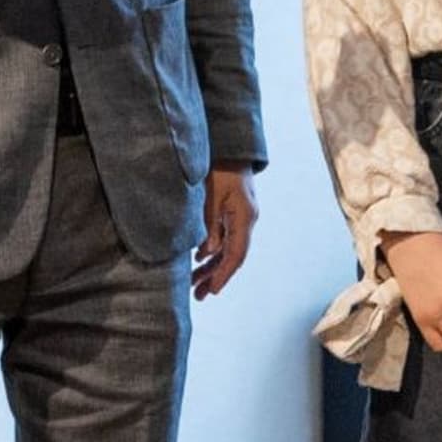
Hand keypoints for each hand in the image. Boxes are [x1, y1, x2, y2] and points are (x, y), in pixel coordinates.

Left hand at [192, 168, 256, 300]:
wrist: (229, 146)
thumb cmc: (219, 167)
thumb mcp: (211, 195)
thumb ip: (209, 223)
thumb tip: (208, 252)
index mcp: (244, 217)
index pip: (236, 254)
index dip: (224, 274)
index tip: (213, 291)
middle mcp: (246, 220)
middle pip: (232, 256)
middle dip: (215, 276)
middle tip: (199, 295)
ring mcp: (240, 217)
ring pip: (227, 248)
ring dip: (211, 266)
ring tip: (194, 284)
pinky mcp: (232, 212)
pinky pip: (224, 238)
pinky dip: (211, 251)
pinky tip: (198, 260)